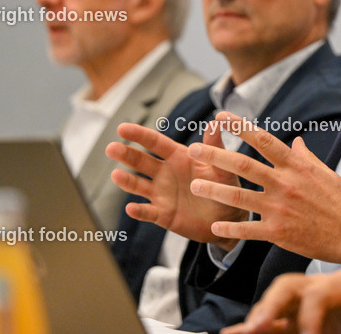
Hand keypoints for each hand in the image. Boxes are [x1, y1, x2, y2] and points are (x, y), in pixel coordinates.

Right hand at [105, 120, 244, 250]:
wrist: (229, 218)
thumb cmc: (226, 187)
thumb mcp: (222, 167)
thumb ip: (215, 148)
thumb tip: (216, 121)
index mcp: (179, 157)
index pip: (156, 143)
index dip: (139, 135)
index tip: (121, 128)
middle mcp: (166, 173)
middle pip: (141, 162)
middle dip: (126, 154)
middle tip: (111, 148)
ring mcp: (162, 194)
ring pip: (138, 185)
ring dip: (127, 181)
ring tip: (116, 175)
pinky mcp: (163, 215)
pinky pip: (148, 212)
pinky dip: (139, 211)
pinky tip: (131, 208)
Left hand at [188, 111, 340, 265]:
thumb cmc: (340, 200)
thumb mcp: (324, 172)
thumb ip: (305, 156)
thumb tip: (295, 141)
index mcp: (295, 166)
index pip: (263, 140)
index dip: (240, 127)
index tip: (221, 116)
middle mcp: (284, 184)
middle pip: (243, 166)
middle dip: (215, 156)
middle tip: (193, 149)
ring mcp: (279, 208)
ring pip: (239, 197)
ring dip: (214, 190)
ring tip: (194, 184)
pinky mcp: (277, 232)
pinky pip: (248, 229)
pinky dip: (230, 228)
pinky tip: (214, 226)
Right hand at [226, 271, 340, 333]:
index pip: (318, 294)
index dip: (310, 317)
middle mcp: (317, 288)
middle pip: (288, 286)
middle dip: (270, 304)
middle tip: (256, 326)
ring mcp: (301, 303)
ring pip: (273, 301)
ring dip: (257, 317)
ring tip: (241, 333)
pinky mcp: (291, 319)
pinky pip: (269, 320)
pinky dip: (251, 327)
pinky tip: (232, 333)